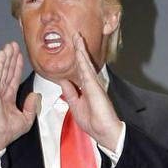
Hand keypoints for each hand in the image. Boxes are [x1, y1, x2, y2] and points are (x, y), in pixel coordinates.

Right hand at [0, 42, 39, 153]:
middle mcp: (1, 91)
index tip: (20, 55)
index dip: (17, 66)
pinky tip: (2, 54)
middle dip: (11, 57)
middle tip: (14, 45)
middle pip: (8, 71)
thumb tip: (35, 95)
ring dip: (5, 57)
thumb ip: (31, 107)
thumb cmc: (8, 131)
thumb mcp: (26, 119)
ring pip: (2, 69)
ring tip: (9, 45)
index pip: (14, 78)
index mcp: (8, 98)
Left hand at [59, 33, 122, 150]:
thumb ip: (70, 93)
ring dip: (81, 49)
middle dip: (79, 48)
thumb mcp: (76, 106)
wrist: (105, 132)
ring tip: (77, 36)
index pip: (80, 69)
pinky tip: (79, 49)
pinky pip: (86, 69)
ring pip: (85, 63)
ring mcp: (94, 83)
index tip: (74, 47)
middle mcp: (91, 83)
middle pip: (84, 63)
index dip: (77, 58)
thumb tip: (63, 81)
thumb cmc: (94, 123)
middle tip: (76, 35)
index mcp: (86, 88)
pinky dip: (83, 58)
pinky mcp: (94, 86)